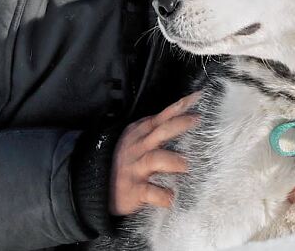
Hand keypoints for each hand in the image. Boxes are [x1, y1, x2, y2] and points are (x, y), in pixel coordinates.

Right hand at [109, 92, 201, 215]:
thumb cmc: (126, 163)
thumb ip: (156, 130)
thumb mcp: (136, 141)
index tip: (197, 97)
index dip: (179, 107)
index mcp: (139, 133)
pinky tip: (172, 198)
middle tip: (196, 120)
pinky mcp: (134, 190)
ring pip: (154, 159)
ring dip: (172, 160)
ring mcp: (135, 168)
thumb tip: (186, 118)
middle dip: (179, 124)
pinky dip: (162, 195)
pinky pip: (149, 192)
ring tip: (185, 166)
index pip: (162, 117)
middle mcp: (138, 148)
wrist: (97, 187)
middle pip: (160, 132)